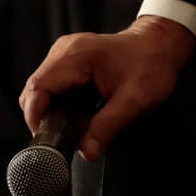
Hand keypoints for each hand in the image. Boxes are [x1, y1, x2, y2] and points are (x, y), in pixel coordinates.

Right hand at [19, 15, 195, 161]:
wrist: (162, 44)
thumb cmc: (152, 65)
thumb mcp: (135, 100)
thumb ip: (107, 126)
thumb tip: (85, 151)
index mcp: (77, 55)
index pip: (37, 88)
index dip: (35, 117)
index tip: (47, 139)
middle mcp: (65, 50)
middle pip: (34, 90)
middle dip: (44, 117)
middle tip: (64, 136)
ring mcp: (64, 53)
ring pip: (40, 90)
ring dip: (51, 112)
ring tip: (74, 126)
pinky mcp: (68, 61)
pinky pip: (51, 86)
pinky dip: (58, 104)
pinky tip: (76, 115)